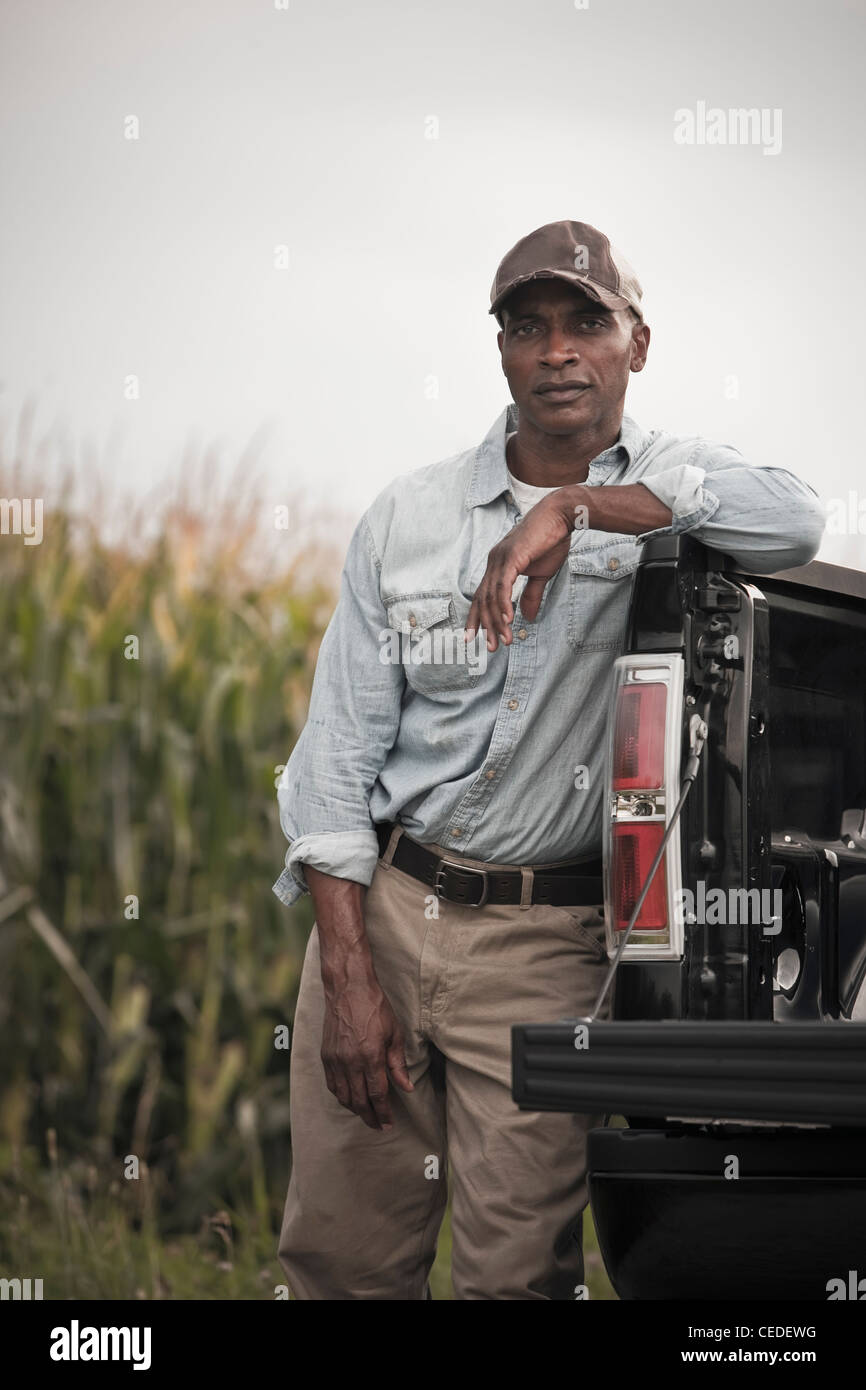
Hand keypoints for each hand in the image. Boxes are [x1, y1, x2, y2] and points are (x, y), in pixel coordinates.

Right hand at [320, 966, 413, 1130]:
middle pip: (359, 1101)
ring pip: (343, 1096)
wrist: (348, 988)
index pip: (377, 1094)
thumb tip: (406, 1087)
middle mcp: (350, 1061)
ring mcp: (335, 1059)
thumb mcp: (394, 1033)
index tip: (389, 1124)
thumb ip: (398, 1064)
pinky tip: (350, 1099)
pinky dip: (341, 1096)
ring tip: (367, 1114)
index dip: (383, 1112)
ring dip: (355, 1109)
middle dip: (370, 1117)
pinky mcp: (326, 1055)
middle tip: (379, 1126)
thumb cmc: (375, 1007)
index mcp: (370, 1056)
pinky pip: (332, 1085)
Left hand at [466, 494, 573, 649]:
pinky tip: (508, 620)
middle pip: (483, 600)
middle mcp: (494, 562)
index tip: (474, 638)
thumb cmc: (551, 540)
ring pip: (492, 597)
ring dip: (497, 621)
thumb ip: (531, 595)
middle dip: (486, 626)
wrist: (560, 516)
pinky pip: (503, 586)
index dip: (477, 618)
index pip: (483, 596)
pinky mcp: (511, 557)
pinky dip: (503, 604)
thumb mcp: (541, 574)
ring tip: (504, 640)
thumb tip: (527, 617)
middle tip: (492, 647)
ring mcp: (500, 559)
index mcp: (498, 565)